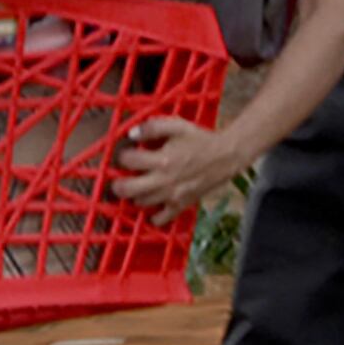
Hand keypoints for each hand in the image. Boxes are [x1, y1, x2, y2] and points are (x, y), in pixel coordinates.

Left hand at [113, 117, 250, 225]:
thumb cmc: (199, 139)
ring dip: (134, 195)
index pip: (128, 161)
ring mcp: (171, 196)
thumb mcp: (176, 125)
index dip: (123, 155)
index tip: (127, 152)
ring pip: (140, 203)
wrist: (225, 157)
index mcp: (162, 160)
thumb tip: (131, 134)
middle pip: (127, 189)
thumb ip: (152, 127)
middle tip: (119, 178)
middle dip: (117, 183)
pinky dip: (152, 215)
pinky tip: (152, 204)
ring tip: (138, 185)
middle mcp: (163, 181)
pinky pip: (160, 219)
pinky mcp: (180, 206)